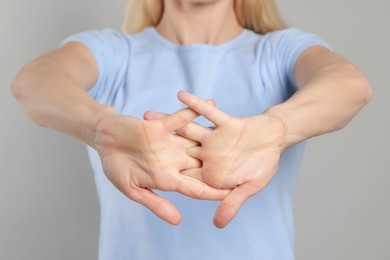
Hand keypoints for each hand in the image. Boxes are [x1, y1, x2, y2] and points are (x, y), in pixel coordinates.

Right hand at [94, 105, 227, 224]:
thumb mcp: (133, 189)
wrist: (103, 140)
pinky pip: (182, 117)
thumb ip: (155, 202)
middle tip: (245, 165)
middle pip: (202, 165)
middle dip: (222, 166)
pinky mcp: (162, 125)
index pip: (196, 188)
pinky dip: (195, 109)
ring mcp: (169, 142)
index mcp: (167, 178)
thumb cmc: (115, 166)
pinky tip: (212, 101)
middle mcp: (173, 160)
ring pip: (197, 141)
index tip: (231, 196)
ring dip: (215, 137)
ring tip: (239, 133)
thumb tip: (177, 221)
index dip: (213, 192)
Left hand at [147, 91, 286, 227]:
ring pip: (186, 129)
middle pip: (177, 151)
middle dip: (156, 146)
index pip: (185, 176)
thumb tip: (218, 225)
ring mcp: (214, 137)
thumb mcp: (249, 187)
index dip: (163, 175)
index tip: (140, 173)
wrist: (277, 140)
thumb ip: (232, 203)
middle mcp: (208, 154)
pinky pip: (207, 112)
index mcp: (212, 171)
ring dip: (168, 121)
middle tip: (133, 141)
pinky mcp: (223, 122)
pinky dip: (195, 105)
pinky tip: (180, 95)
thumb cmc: (264, 166)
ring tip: (146, 115)